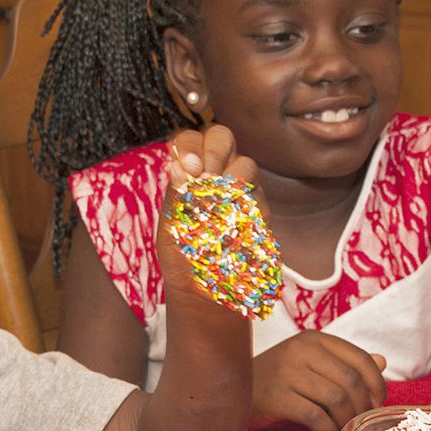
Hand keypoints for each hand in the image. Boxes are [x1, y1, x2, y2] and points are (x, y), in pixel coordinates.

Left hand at [157, 123, 264, 311]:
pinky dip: (246, 207)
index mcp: (188, 174)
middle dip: (214, 149)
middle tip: (206, 177)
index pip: (189, 140)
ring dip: (232, 179)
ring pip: (246, 164)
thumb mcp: (170, 229)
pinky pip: (259, 198)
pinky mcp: (260, 213)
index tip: (189, 170)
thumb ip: (176, 198)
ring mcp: (241, 191)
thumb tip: (180, 168)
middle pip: (221, 136)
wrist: (206, 294)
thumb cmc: (183, 259)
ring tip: (220, 205)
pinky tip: (235, 227)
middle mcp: (216, 175)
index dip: (189, 146)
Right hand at [251, 333, 387, 430]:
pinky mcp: (276, 395)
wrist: (231, 389)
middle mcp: (301, 350)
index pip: (359, 357)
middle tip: (362, 425)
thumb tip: (382, 362)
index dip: (376, 383)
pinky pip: (315, 416)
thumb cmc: (275, 379)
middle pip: (350, 380)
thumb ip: (343, 362)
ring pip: (336, 398)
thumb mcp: (309, 364)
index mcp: (314, 339)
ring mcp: (287, 371)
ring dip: (347, 421)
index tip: (377, 403)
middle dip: (363, 407)